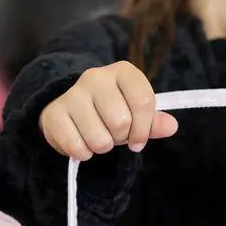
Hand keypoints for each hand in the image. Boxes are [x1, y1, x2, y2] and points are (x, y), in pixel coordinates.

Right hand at [40, 62, 178, 158]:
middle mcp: (96, 77)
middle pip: (121, 121)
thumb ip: (154, 122)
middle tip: (112, 134)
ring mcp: (73, 94)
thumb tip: (171, 126)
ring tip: (97, 137)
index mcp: (123, 72)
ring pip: (99, 138)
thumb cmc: (110, 111)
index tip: (137, 141)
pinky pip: (76, 146)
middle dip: (120, 138)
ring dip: (101, 147)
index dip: (143, 128)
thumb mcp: (136, 114)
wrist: (71, 109)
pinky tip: (81, 142)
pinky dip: (82, 153)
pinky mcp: (54, 113)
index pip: (143, 101)